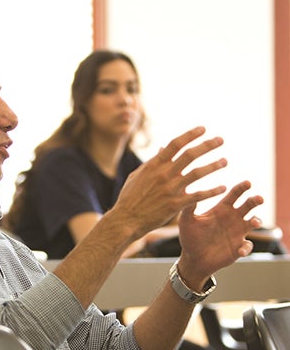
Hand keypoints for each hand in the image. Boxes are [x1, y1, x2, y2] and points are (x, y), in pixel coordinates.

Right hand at [112, 127, 227, 239]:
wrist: (125, 220)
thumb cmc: (129, 198)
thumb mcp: (137, 176)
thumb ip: (152, 162)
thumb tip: (162, 148)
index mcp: (154, 166)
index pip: (175, 144)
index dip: (190, 135)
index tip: (203, 129)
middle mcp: (163, 174)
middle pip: (190, 154)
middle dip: (207, 145)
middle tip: (221, 140)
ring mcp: (170, 189)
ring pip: (197, 173)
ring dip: (213, 165)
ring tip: (225, 161)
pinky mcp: (175, 204)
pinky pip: (199, 196)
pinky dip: (212, 191)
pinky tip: (223, 188)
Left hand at [177, 181, 262, 284]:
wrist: (193, 258)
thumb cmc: (189, 237)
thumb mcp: (186, 222)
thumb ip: (188, 209)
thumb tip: (189, 194)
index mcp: (221, 210)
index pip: (234, 195)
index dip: (241, 188)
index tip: (247, 183)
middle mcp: (232, 218)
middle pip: (248, 205)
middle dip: (255, 200)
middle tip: (259, 198)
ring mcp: (238, 232)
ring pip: (254, 222)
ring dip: (257, 221)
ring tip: (255, 222)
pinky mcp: (239, 247)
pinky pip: (248, 246)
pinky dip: (246, 247)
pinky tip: (240, 250)